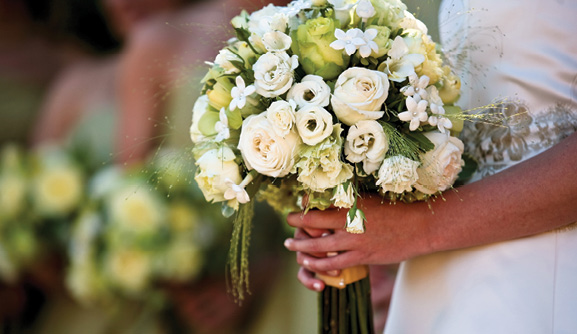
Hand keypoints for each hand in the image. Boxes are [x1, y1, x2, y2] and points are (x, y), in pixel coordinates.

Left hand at [285, 194, 431, 289]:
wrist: (419, 227)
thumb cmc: (395, 209)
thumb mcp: (370, 198)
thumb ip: (349, 199)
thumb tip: (330, 194)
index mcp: (351, 204)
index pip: (318, 204)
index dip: (303, 207)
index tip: (296, 208)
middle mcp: (349, 222)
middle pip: (312, 224)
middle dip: (296, 225)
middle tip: (288, 225)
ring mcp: (355, 241)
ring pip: (319, 247)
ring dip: (301, 247)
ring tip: (291, 246)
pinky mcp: (362, 257)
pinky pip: (334, 263)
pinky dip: (319, 264)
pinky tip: (310, 263)